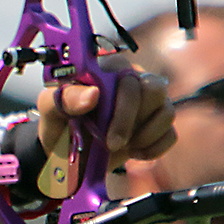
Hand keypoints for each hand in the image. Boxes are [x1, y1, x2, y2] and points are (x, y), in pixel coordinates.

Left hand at [36, 55, 175, 169]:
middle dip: (130, 123)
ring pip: (167, 111)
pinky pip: (171, 134)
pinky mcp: (157, 126)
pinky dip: (154, 148)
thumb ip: (66, 98)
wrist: (66, 152)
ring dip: (144, 135)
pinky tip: (134, 153)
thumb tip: (93, 93)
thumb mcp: (52, 110)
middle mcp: (133, 81)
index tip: (102, 131)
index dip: (122, 107)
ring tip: (119, 147)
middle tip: (111, 144)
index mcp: (108, 70)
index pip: (129, 77)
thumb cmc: (59, 122)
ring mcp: (149, 103)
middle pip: (155, 90)